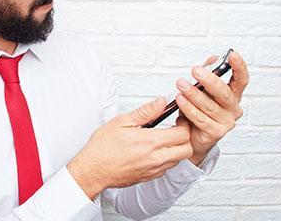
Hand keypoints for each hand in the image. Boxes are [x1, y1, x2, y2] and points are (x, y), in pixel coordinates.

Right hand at [66, 97, 192, 199]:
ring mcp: (153, 169)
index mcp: (151, 141)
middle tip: (176, 130)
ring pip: (178, 160)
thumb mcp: (122, 121)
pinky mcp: (149, 177)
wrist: (93, 170)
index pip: (183, 134)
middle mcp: (156, 158)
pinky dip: (166, 159)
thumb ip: (145, 112)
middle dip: (186, 138)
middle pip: (187, 149)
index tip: (178, 120)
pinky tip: (155, 151)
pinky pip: (167, 168)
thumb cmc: (103, 147)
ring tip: (165, 140)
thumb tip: (160, 102)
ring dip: (176, 149)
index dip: (184, 125)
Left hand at [175, 51, 248, 165]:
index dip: (239, 67)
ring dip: (194, 94)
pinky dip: (189, 108)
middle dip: (209, 80)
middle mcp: (233, 109)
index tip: (233, 55)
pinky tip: (180, 100)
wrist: (192, 137)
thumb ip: (208, 74)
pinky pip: (201, 119)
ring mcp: (226, 122)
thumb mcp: (203, 90)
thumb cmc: (199, 110)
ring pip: (209, 106)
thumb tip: (214, 59)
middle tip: (195, 71)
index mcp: (233, 96)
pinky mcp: (216, 133)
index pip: (241, 80)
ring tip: (181, 84)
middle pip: (224, 93)